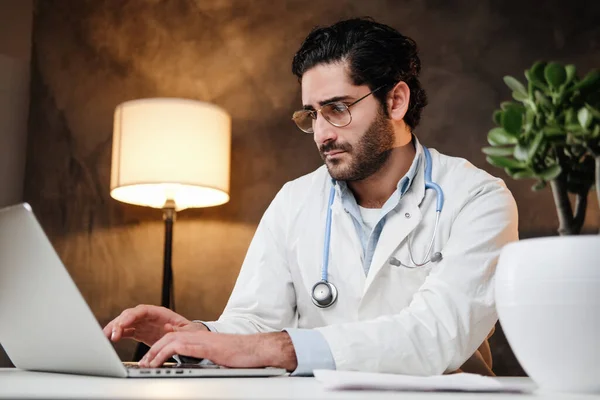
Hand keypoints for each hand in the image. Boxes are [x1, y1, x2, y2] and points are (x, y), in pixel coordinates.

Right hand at [102, 304, 206, 346]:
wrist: (188, 338)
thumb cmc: (189, 333)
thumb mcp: (187, 332)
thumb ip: (177, 330)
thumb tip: (167, 328)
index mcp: (161, 313)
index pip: (143, 310)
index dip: (131, 316)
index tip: (123, 323)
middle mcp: (150, 317)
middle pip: (131, 315)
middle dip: (120, 322)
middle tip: (112, 334)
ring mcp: (144, 324)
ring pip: (125, 322)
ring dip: (115, 328)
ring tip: (107, 336)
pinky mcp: (140, 332)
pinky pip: (126, 331)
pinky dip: (118, 334)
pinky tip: (110, 338)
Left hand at [139, 330, 297, 371]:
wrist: (257, 349)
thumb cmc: (242, 354)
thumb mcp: (218, 355)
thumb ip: (204, 357)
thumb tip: (195, 366)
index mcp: (201, 338)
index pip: (174, 338)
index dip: (159, 348)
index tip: (150, 360)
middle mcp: (199, 336)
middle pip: (168, 337)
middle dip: (152, 350)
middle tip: (142, 363)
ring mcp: (202, 340)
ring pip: (171, 340)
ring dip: (155, 352)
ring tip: (146, 364)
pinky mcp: (206, 347)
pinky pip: (181, 347)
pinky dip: (167, 353)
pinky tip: (160, 361)